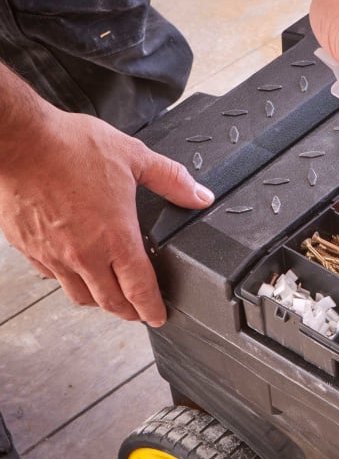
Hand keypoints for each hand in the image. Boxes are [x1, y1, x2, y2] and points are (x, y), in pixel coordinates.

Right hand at [0, 108, 213, 326]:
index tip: (158, 317)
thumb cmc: (68, 147)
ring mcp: (53, 254)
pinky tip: (73, 270)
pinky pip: (51, 277)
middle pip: (110, 302)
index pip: (139, 289)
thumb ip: (171, 180)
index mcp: (115, 237)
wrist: (17, 142)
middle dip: (129, 312)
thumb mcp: (134, 157)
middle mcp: (84, 254)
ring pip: (79, 295)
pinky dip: (67, 280)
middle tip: (139, 313)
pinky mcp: (28, 248)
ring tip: (110, 296)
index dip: (152, 308)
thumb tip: (200, 195)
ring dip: (99, 301)